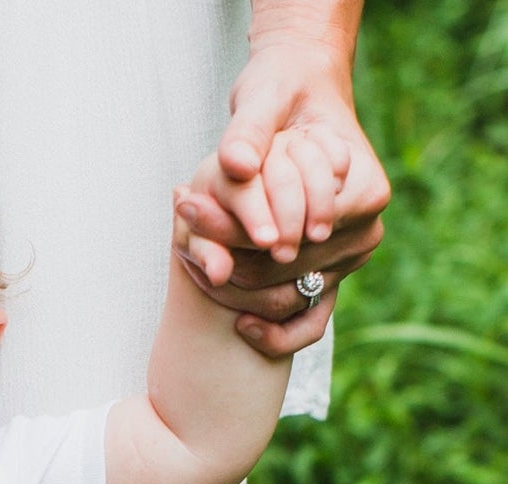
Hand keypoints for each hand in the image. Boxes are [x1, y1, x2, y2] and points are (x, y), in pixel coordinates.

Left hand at [175, 41, 390, 356]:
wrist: (298, 99)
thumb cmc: (282, 95)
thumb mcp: (263, 100)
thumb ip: (248, 132)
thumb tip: (232, 165)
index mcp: (364, 193)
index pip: (293, 233)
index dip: (240, 235)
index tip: (189, 221)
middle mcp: (364, 232)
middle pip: (287, 271)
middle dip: (232, 265)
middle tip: (180, 250)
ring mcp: (349, 260)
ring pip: (287, 298)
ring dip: (239, 294)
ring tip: (193, 270)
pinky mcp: (329, 278)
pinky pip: (303, 322)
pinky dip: (269, 327)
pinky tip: (238, 324)